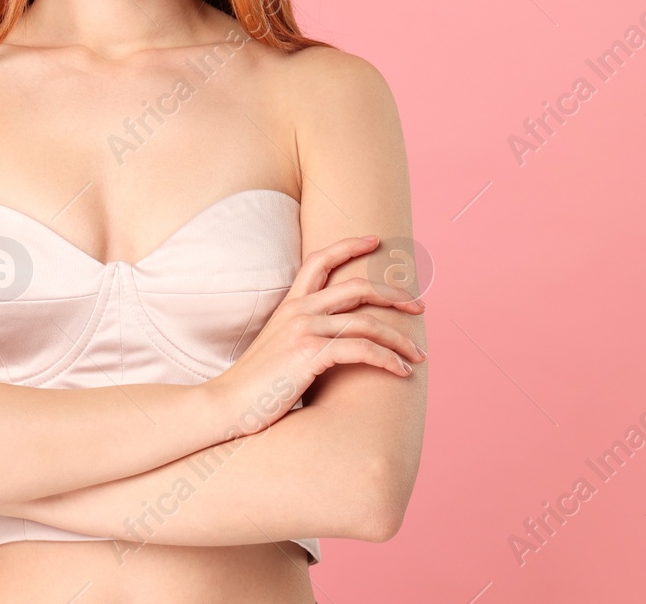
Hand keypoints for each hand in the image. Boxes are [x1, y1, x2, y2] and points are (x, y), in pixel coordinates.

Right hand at [205, 234, 425, 438]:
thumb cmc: (255, 385)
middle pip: (357, 287)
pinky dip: (388, 359)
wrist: (226, 405)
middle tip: (420, 307)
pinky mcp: (308, 353)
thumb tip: (334, 341)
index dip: (349, 245)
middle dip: (395, 296)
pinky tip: (401, 372)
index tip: (376, 240)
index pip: (320, 260)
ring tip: (418, 355)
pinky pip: (362, 350)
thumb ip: (304, 336)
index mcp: (290, 305)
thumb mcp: (280, 349)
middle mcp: (298, 310)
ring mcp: (303, 329)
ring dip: (399, 339)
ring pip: (367, 323)